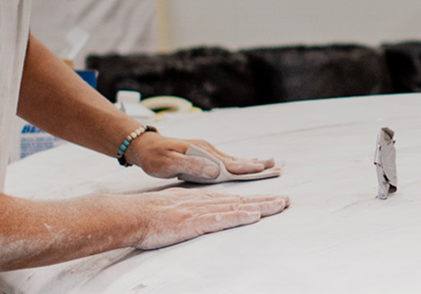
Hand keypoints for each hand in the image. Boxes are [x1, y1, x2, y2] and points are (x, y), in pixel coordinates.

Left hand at [125, 132, 274, 180]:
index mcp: (202, 152)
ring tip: (269, 164)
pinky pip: (225, 161)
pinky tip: (245, 165)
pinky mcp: (203, 156)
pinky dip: (239, 163)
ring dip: (251, 163)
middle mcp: (208, 150)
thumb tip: (215, 171)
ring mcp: (206, 151)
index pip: (229, 162)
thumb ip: (192, 167)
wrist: (145, 146)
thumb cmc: (155, 157)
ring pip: (233, 160)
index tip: (264, 168)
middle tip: (277, 165)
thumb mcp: (170, 163)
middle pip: (237, 159)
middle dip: (257, 163)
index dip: (247, 167)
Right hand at [131, 187, 288, 249]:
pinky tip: (254, 215)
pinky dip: (239, 216)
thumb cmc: (151, 215)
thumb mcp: (177, 209)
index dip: (253, 199)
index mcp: (201, 200)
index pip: (233, 199)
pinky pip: (221, 218)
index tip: (271, 199)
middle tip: (286, 200)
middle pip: (240, 200)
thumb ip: (193, 210)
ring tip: (280, 204)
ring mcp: (201, 210)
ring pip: (236, 206)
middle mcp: (205, 201)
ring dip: (260, 206)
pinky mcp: (195, 221)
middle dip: (265, 200)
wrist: (134, 215)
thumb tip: (205, 215)